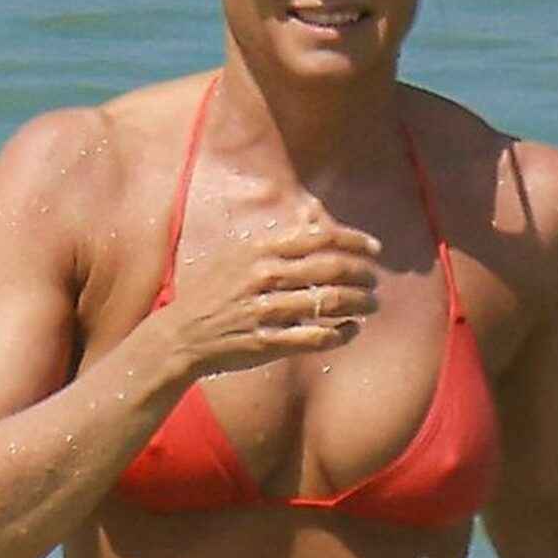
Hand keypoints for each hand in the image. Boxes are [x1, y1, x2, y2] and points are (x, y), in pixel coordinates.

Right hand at [157, 220, 380, 378]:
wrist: (181, 334)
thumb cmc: (213, 291)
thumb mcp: (238, 254)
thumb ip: (278, 237)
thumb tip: (313, 214)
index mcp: (258, 250)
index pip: (319, 237)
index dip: (354, 241)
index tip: (375, 249)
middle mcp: (263, 276)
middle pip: (331, 268)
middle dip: (363, 273)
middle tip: (376, 281)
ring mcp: (265, 310)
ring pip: (329, 302)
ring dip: (359, 303)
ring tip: (372, 305)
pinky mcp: (266, 342)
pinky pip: (316, 337)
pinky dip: (341, 333)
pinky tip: (351, 330)